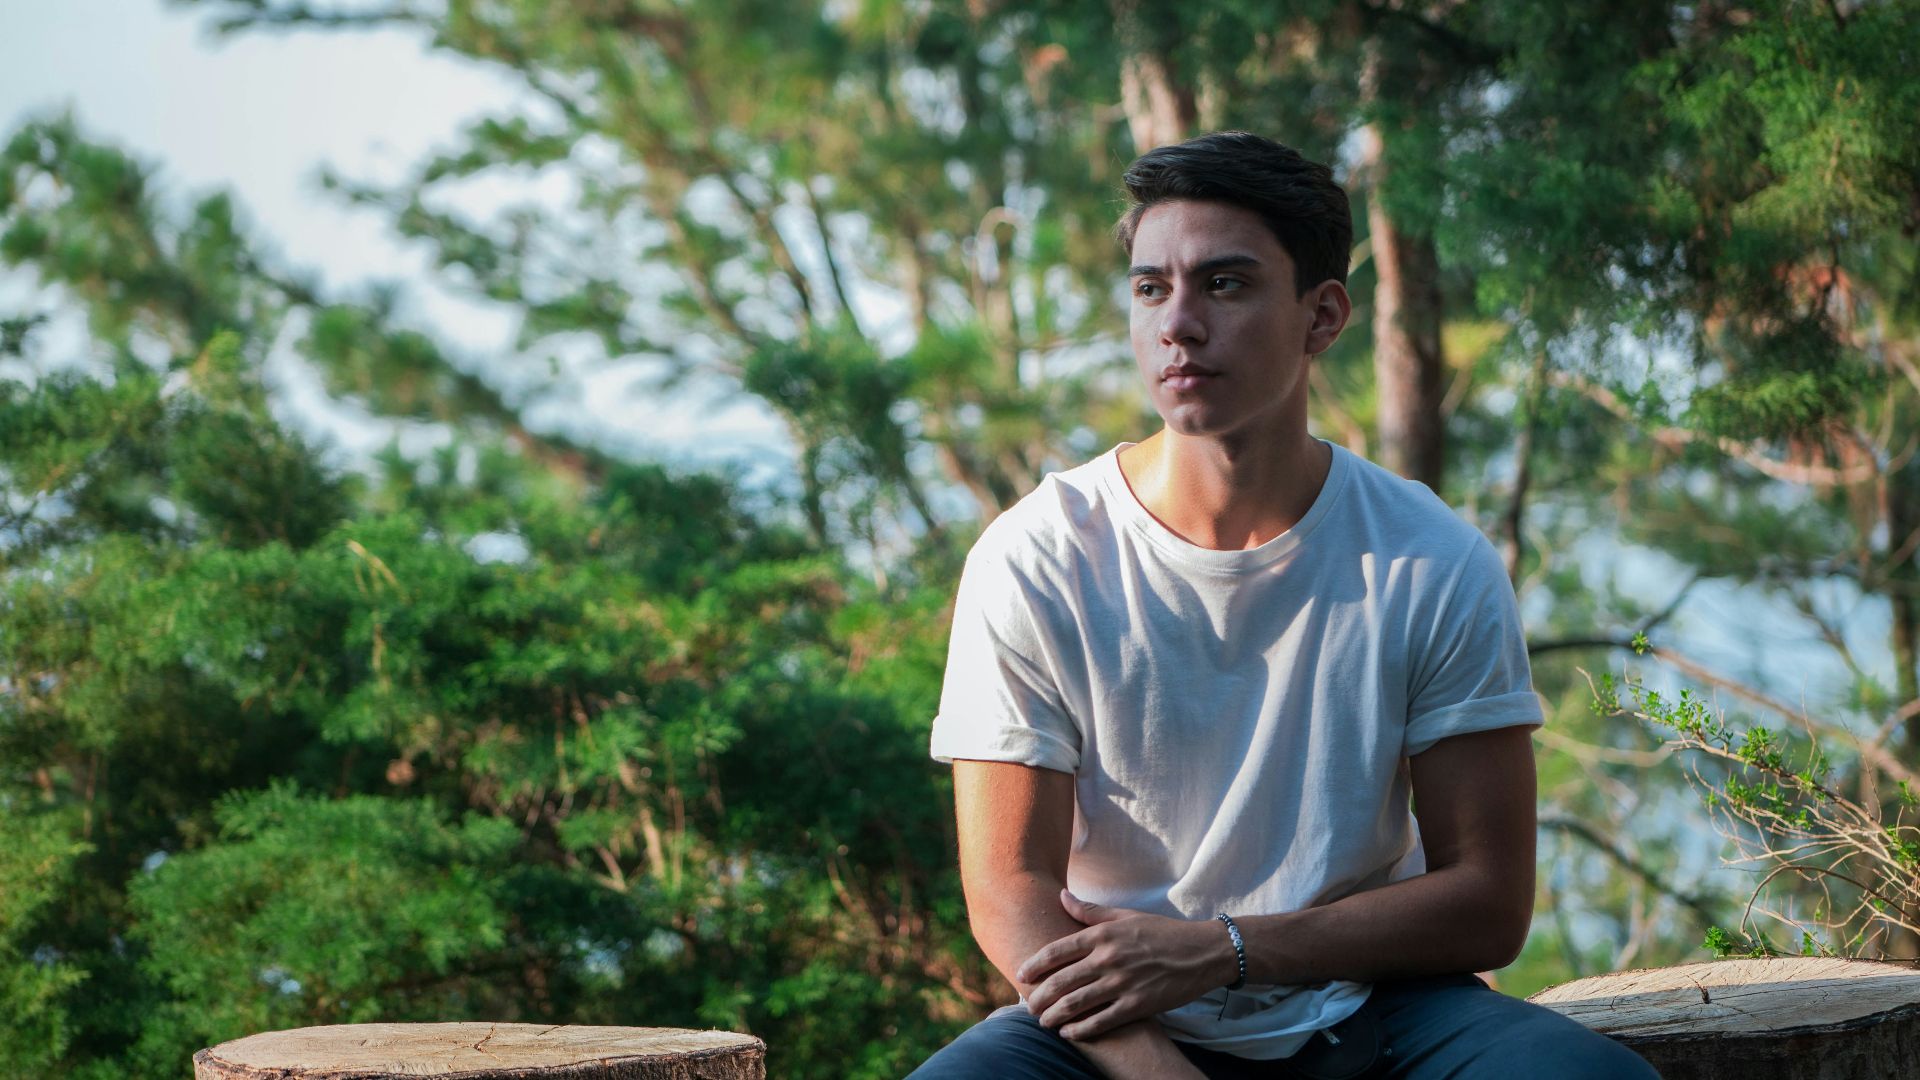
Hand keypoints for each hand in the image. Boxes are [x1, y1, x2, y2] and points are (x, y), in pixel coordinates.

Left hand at [1014, 889, 1235, 1040]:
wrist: (1202, 952)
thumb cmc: (1162, 932)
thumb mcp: (1125, 916)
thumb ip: (1090, 911)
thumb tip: (1061, 896)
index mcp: (1103, 935)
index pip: (1057, 951)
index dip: (1034, 965)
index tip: (1020, 974)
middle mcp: (1109, 959)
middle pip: (1061, 981)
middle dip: (1039, 997)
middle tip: (1029, 1006)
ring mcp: (1123, 984)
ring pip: (1076, 1004)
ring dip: (1053, 1016)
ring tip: (1043, 1021)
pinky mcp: (1138, 1005)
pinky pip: (1101, 1022)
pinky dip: (1080, 1030)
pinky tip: (1068, 1033)